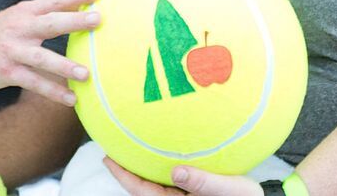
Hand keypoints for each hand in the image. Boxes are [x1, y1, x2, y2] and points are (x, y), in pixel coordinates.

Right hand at [0, 0, 101, 105]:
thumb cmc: (0, 32)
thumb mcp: (18, 16)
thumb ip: (45, 13)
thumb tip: (80, 7)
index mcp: (26, 11)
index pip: (54, 0)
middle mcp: (20, 28)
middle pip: (51, 23)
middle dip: (74, 21)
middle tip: (98, 20)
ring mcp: (13, 51)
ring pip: (42, 58)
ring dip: (64, 66)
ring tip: (85, 74)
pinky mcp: (8, 72)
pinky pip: (33, 83)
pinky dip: (53, 91)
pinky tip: (71, 99)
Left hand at [104, 158, 263, 195]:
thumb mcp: (230, 190)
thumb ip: (204, 183)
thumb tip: (176, 172)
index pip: (143, 192)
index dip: (123, 176)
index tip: (107, 159)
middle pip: (144, 187)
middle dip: (127, 170)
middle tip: (110, 148)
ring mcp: (184, 195)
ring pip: (156, 182)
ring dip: (142, 167)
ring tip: (128, 145)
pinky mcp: (192, 188)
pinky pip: (170, 179)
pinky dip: (159, 165)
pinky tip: (156, 150)